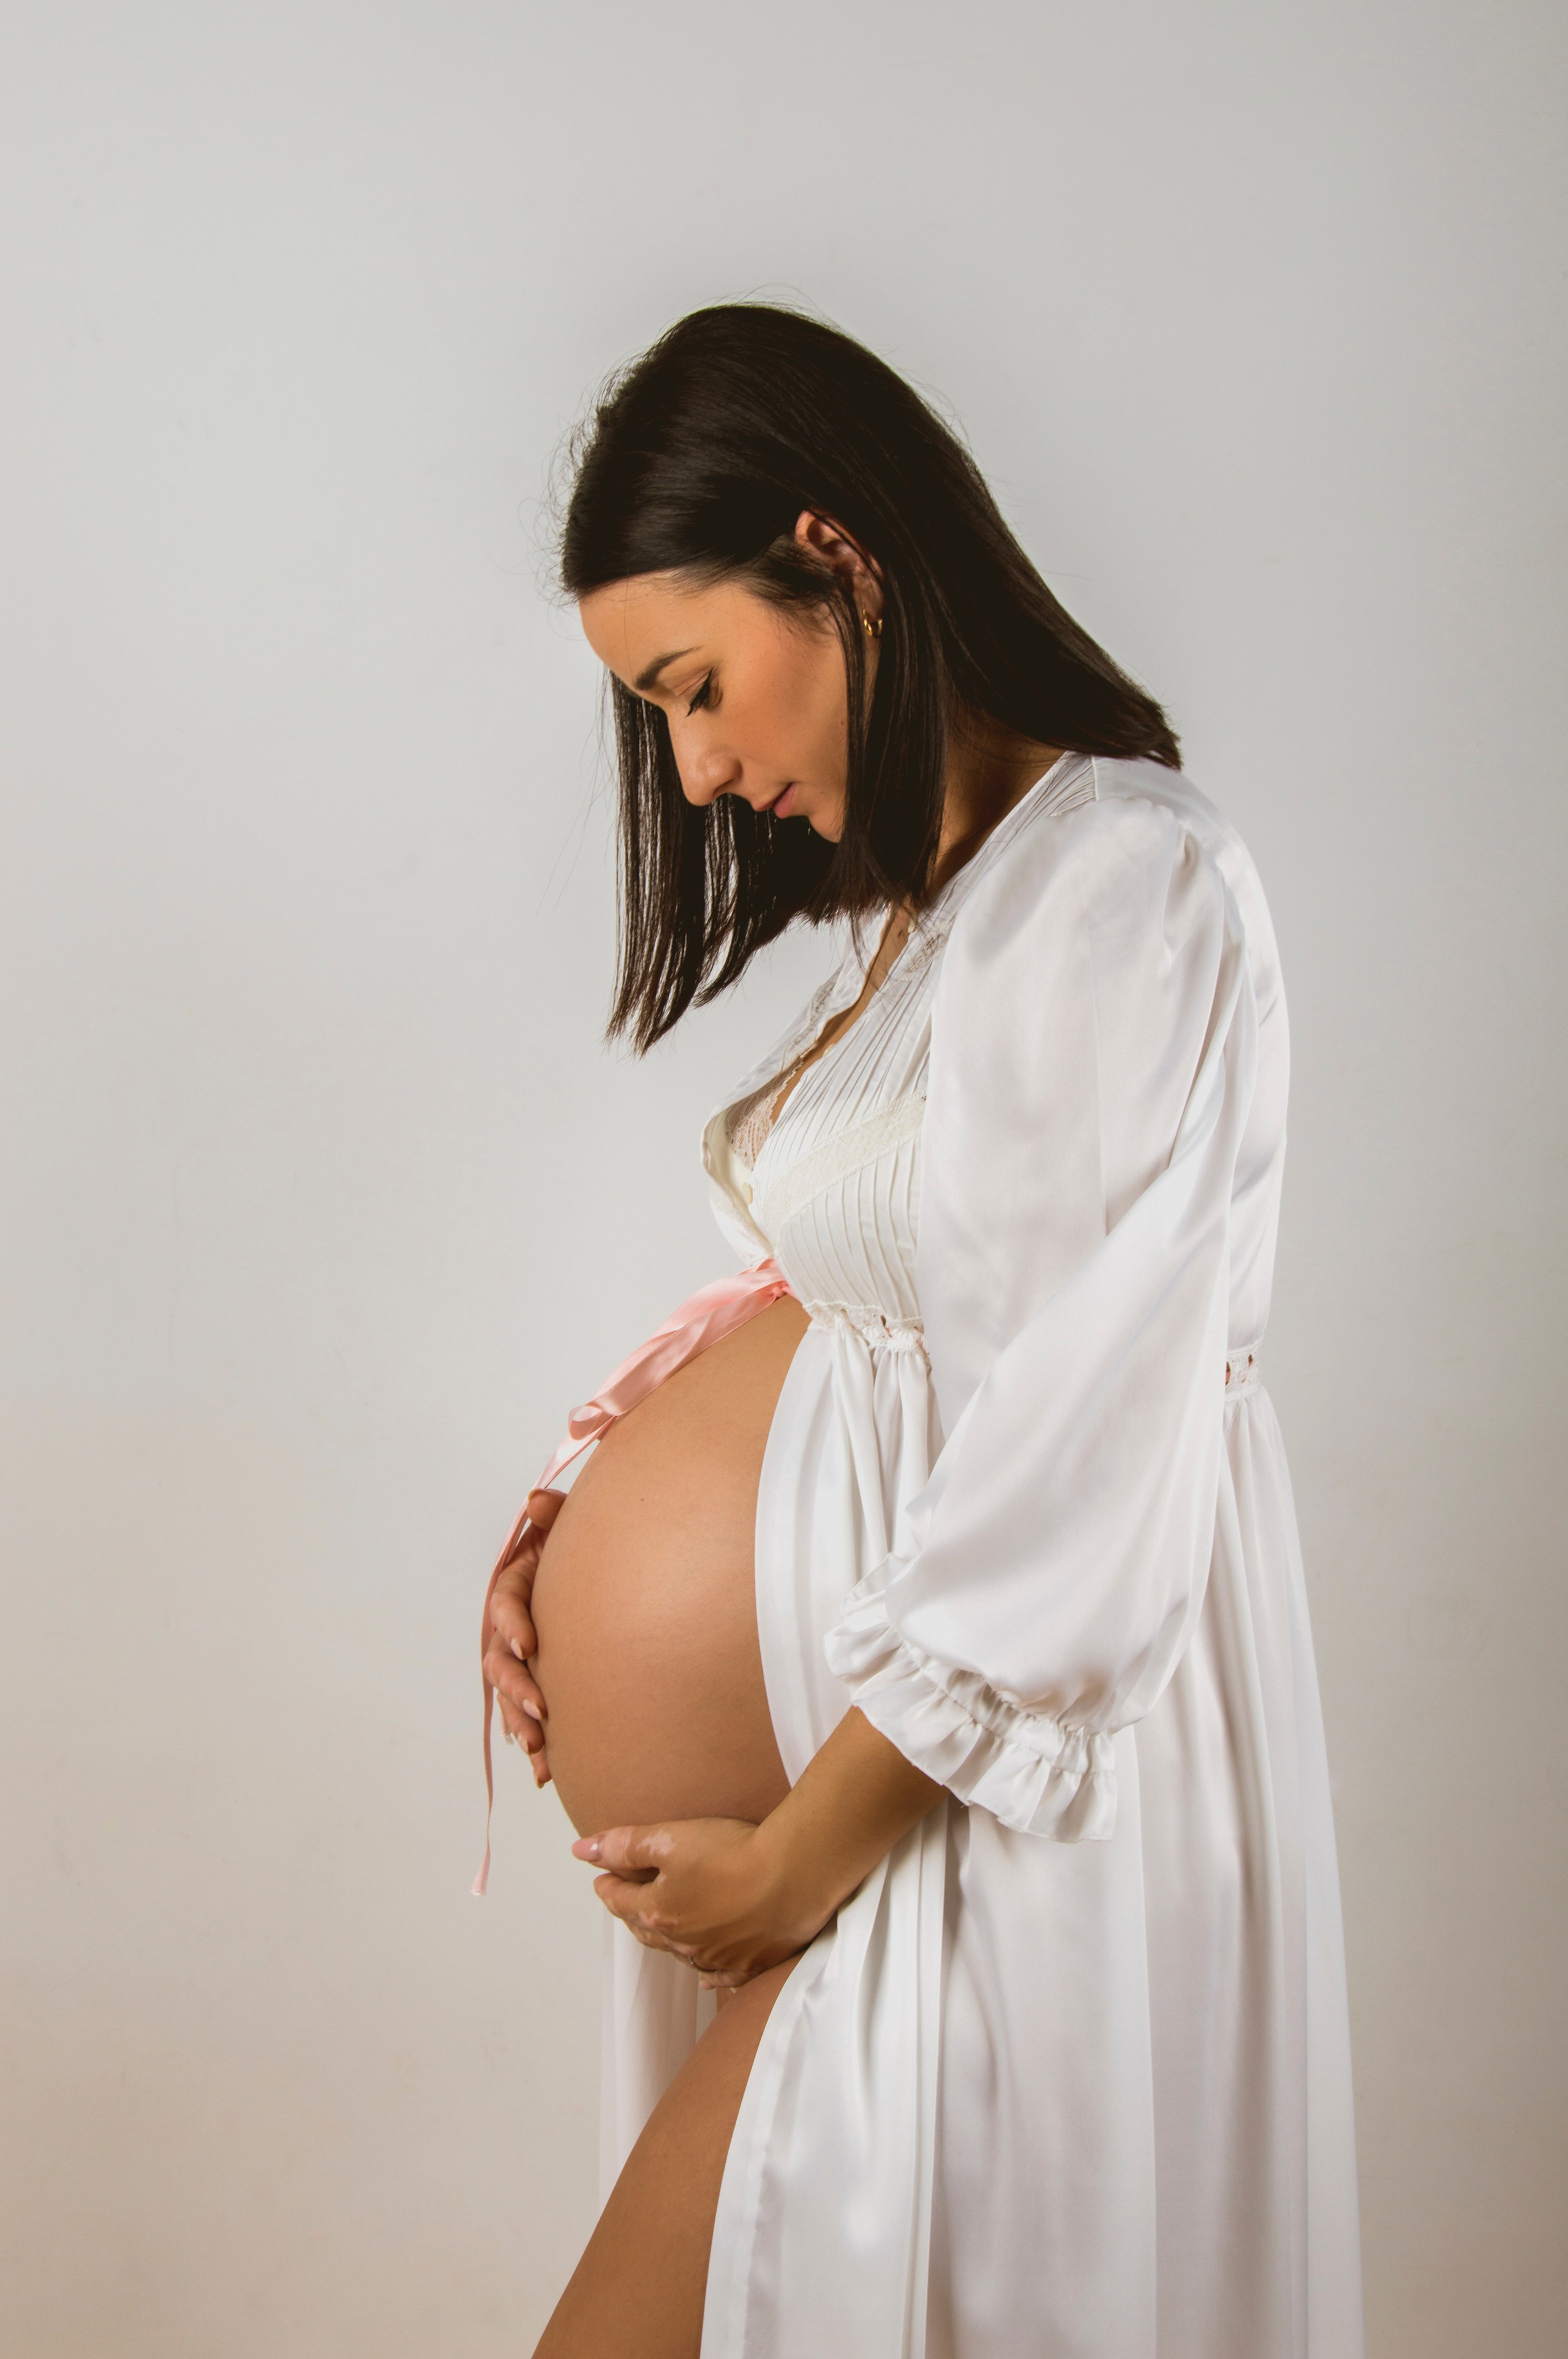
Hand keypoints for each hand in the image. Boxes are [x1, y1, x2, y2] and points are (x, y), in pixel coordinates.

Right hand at [483, 1487, 564, 1787]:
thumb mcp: (571, 1524)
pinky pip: (531, 1716)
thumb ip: (555, 1513)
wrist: (612, 1571)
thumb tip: (536, 1501)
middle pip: (501, 1660)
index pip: (506, 1604)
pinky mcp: (542, 1681)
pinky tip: (547, 1773)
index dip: (513, 1624)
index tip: (529, 1645)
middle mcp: (514, 1625)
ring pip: (511, 1695)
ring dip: (521, 1723)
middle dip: (517, 1688)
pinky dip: (538, 1745)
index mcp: (518, 1584)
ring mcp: (525, 1658)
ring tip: (539, 1752)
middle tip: (541, 1711)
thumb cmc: (588, 1544)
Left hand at [571, 1816, 836, 1989]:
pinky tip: (705, 1976)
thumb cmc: (734, 1853)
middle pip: (648, 1929)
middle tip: (625, 1899)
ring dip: (666, 1939)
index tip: (601, 1878)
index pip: (621, 1901)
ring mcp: (719, 1958)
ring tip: (660, 1927)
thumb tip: (581, 1849)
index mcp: (660, 1915)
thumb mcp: (671, 1839)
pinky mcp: (752, 1963)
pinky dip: (708, 1973)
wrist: (796, 1874)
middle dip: (632, 1913)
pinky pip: (721, 1976)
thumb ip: (625, 1845)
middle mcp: (685, 1944)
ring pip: (681, 1953)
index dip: (608, 1886)